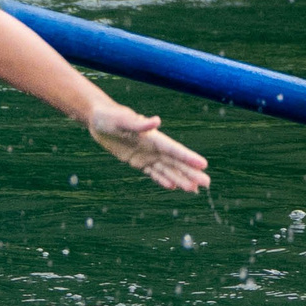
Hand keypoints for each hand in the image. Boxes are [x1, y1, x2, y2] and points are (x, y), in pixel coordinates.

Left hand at [87, 104, 208, 191]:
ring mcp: (146, 155)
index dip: (188, 158)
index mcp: (153, 137)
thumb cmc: (110, 116)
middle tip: (207, 183)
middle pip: (175, 162)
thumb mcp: (121, 120)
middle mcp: (153, 147)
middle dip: (190, 173)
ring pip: (166, 170)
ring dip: (180, 179)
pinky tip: (173, 187)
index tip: (204, 164)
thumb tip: (157, 121)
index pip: (174, 150)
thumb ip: (139, 124)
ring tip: (194, 189)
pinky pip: (152, 173)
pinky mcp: (137, 161)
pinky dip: (162, 180)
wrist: (98, 120)